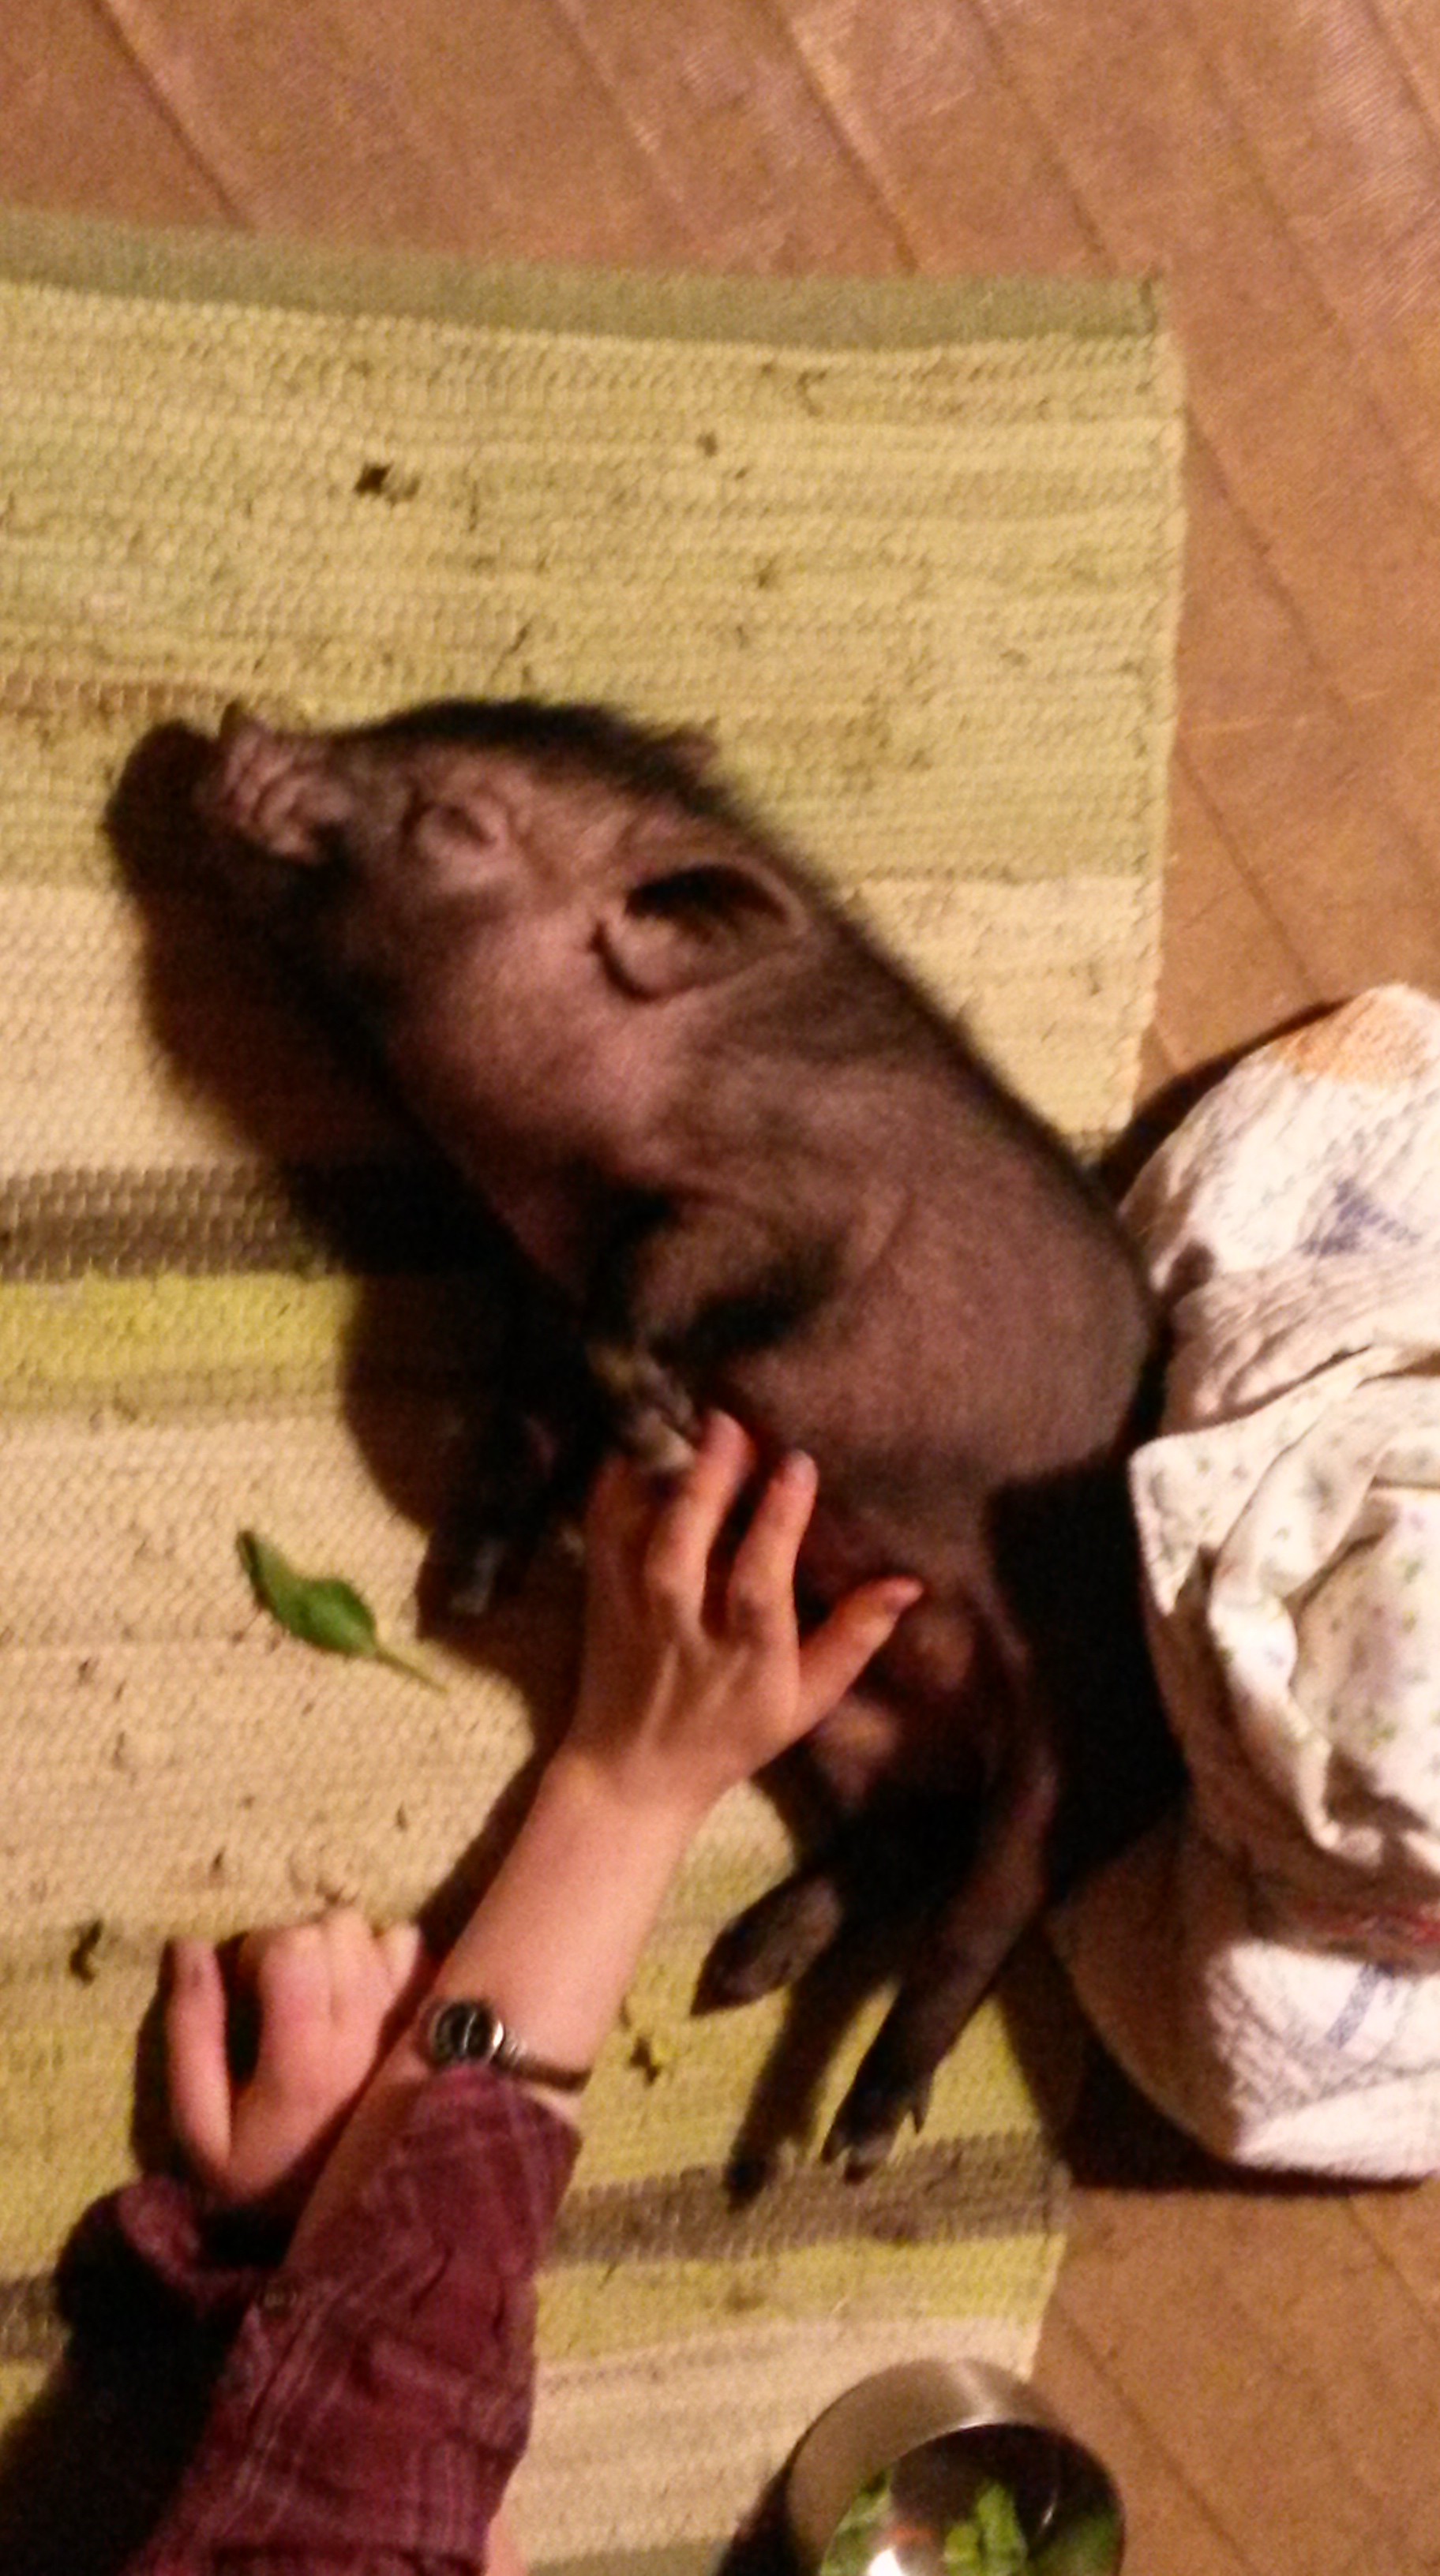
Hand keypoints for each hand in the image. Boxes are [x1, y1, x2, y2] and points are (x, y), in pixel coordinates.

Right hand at [165, 1909, 429, 2210]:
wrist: (356, 2219)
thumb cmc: (265, 2171)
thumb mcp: (203, 2128)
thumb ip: (190, 2035)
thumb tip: (187, 1947)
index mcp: (305, 2062)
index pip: (292, 1947)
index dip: (257, 1952)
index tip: (247, 1990)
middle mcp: (367, 2033)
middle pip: (334, 1928)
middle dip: (296, 1946)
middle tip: (282, 1995)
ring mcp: (410, 2023)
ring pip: (373, 1931)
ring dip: (340, 1950)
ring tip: (322, 1995)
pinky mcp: (436, 2018)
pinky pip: (411, 1946)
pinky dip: (383, 1956)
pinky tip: (363, 1997)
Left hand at [567, 1410, 921, 1822]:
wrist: (632, 1772)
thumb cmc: (733, 1732)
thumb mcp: (805, 1700)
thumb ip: (854, 1639)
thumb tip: (909, 1582)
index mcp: (744, 1658)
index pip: (758, 1585)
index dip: (778, 1525)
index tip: (798, 1465)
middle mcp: (682, 1631)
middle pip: (684, 1554)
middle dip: (707, 1487)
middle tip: (732, 1422)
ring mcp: (631, 1612)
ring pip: (637, 1541)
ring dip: (660, 1479)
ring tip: (686, 1419)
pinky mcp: (598, 1597)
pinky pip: (599, 1534)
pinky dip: (612, 1486)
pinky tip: (637, 1441)